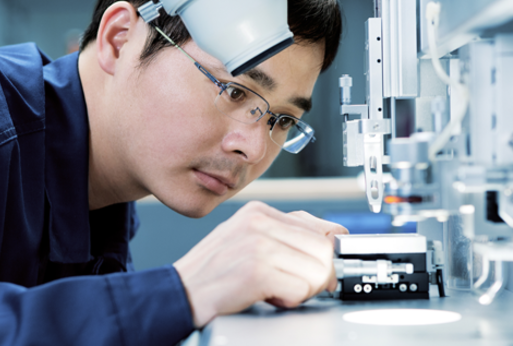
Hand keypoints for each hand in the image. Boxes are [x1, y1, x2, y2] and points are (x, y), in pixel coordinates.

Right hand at [173, 201, 348, 327]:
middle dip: (316, 276)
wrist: (179, 292)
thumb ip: (285, 236)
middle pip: (323, 250)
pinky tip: (267, 297)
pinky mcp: (256, 271)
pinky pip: (300, 290)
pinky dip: (288, 301)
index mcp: (259, 211)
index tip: (320, 269)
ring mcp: (257, 245)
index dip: (326, 255)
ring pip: (317, 271)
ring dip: (302, 290)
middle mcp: (259, 222)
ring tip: (276, 290)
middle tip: (294, 286)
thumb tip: (333, 243)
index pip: (321, 228)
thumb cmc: (213, 272)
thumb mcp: (248, 240)